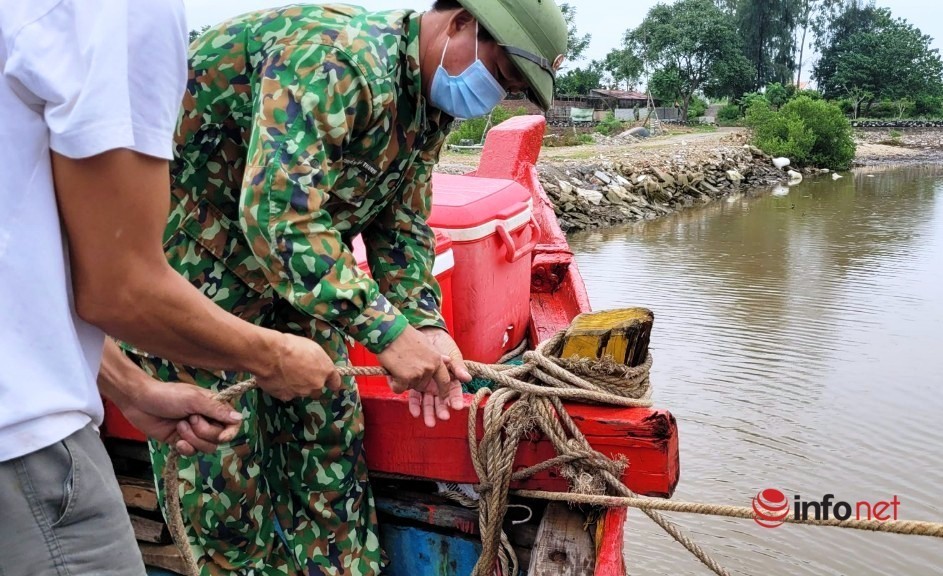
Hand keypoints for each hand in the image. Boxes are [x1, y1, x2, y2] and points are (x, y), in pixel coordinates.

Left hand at [119, 380, 243, 455]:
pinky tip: (177, 441)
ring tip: (179, 426)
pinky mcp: (181, 441)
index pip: (232, 423)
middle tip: (189, 419)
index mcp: (213, 406)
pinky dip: (185, 448)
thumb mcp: (194, 400)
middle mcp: (207, 419)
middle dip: (203, 432)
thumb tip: (240, 418)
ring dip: (192, 438)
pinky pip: (192, 452)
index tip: (222, 436)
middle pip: (218, 438)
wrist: (139, 402)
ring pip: (206, 447)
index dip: (230, 432)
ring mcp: (194, 432)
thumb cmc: (167, 395)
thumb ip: (217, 410)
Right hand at [255, 333, 341, 400]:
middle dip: (311, 382)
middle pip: (317, 387)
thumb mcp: (312, 347)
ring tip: (286, 373)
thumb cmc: (291, 346)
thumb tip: (315, 363)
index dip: (331, 382)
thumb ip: (318, 360)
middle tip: (300, 371)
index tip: (331, 383)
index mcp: (326, 370)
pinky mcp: (287, 397)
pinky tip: (278, 379)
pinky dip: (284, 389)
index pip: (335, 382)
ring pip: (302, 391)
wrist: (271, 355)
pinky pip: (288, 394)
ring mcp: (302, 392)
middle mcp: (317, 384)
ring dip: (297, 385)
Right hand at [376, 324, 450, 394]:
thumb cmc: (405, 336)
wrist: (390, 332)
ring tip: (396, 365)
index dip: (444, 390)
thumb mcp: (426, 343)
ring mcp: (418, 373)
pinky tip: (391, 371)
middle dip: (413, 380)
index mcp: (436, 359)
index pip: (445, 380)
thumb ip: (435, 355)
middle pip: (422, 385)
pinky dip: (393, 384)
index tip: (443, 397)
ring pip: (409, 386)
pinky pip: (399, 388)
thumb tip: (448, 360)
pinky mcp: (405, 378)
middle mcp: (430, 368)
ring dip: (402, 381)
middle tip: (404, 368)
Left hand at [407, 328, 471, 427]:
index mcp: (451, 379)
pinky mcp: (415, 383)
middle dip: (441, 410)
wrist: (425, 335)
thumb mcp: (453, 354)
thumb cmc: (444, 344)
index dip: (456, 399)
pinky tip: (415, 412)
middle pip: (441, 400)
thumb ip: (458, 367)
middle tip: (442, 417)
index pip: (454, 392)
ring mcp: (427, 385)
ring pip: (428, 402)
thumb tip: (467, 378)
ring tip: (429, 422)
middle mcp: (439, 385)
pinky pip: (415, 396)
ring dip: (429, 412)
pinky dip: (415, 404)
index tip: (457, 406)